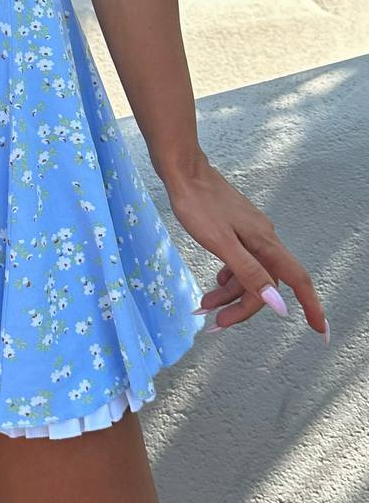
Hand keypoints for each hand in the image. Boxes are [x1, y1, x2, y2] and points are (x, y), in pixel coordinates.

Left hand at [164, 151, 328, 343]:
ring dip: (229, 294)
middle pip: (265, 283)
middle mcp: (263, 239)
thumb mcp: (221, 243)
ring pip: (249, 273)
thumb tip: (278, 304)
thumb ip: (248, 272)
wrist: (183, 171)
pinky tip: (215, 284)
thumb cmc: (198, 205)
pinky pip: (239, 261)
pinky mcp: (235, 228)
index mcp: (265, 243)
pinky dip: (227, 276)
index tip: (320, 331)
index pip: (296, 280)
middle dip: (243, 307)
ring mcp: (250, 233)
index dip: (311, 306)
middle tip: (216, 323)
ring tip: (204, 305)